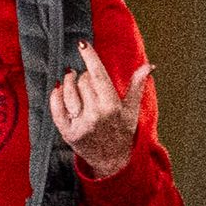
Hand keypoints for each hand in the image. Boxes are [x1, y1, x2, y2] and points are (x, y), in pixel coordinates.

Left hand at [48, 47, 152, 181]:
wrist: (112, 161)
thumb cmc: (122, 131)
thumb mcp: (132, 109)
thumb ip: (137, 85)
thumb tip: (149, 66)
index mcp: (112, 106)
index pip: (98, 75)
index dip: (90, 57)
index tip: (82, 43)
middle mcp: (95, 115)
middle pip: (82, 80)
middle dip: (84, 75)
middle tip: (88, 80)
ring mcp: (80, 124)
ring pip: (68, 90)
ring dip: (68, 82)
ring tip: (72, 80)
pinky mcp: (67, 133)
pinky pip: (56, 107)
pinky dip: (56, 95)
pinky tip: (59, 89)